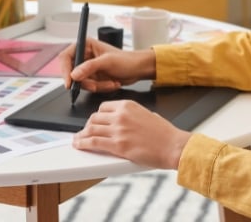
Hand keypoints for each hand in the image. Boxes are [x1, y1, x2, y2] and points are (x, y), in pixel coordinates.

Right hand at [59, 38, 155, 92]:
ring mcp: (88, 68)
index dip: (65, 70)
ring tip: (110, 81)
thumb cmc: (126, 60)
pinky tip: (111, 82)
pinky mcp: (93, 77)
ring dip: (96, 85)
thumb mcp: (107, 62)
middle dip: (85, 82)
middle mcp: (84, 56)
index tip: (69, 82)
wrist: (138, 70)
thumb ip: (89, 67)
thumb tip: (74, 74)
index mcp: (85, 45)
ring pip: (81, 82)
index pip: (66, 57)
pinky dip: (100, 88)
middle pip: (72, 73)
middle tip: (95, 85)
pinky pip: (90, 87)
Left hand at [73, 99, 191, 168]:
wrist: (173, 145)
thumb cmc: (164, 133)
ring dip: (82, 135)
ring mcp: (118, 130)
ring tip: (77, 140)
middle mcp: (120, 115)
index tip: (94, 121)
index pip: (103, 107)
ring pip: (91, 129)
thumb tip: (123, 121)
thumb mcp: (146, 114)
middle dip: (88, 126)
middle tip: (85, 132)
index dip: (96, 116)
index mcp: (127, 105)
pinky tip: (79, 145)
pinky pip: (94, 142)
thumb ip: (131, 115)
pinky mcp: (118, 146)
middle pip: (94, 118)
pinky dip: (83, 143)